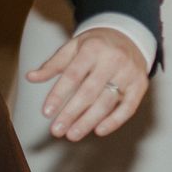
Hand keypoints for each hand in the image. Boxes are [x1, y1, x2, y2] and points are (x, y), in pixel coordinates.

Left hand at [26, 26, 149, 140]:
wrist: (129, 36)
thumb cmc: (96, 45)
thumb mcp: (73, 47)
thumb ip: (52, 65)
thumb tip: (30, 77)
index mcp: (93, 48)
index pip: (73, 75)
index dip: (59, 95)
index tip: (46, 112)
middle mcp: (113, 60)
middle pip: (89, 92)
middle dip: (71, 113)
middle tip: (57, 131)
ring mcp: (129, 73)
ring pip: (107, 102)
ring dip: (89, 121)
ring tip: (72, 135)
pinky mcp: (140, 85)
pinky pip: (128, 107)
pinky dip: (114, 121)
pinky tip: (98, 131)